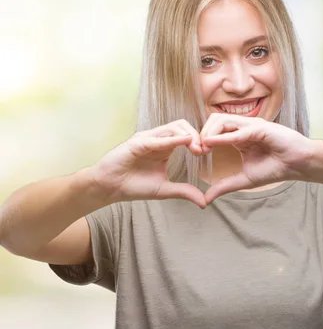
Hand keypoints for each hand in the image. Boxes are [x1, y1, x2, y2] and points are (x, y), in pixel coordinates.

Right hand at [89, 119, 206, 207]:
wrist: (109, 189)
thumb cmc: (133, 186)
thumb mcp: (164, 190)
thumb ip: (184, 192)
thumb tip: (205, 202)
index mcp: (165, 147)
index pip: (186, 134)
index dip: (199, 141)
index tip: (207, 154)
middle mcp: (157, 139)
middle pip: (182, 126)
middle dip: (197, 136)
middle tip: (204, 151)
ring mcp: (146, 139)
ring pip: (172, 128)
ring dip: (188, 136)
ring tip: (197, 149)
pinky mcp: (136, 143)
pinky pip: (156, 139)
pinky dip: (172, 140)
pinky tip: (184, 142)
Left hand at [199, 113, 313, 203]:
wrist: (297, 166)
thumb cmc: (275, 168)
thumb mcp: (244, 180)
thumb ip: (225, 186)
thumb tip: (205, 198)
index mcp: (239, 137)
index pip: (214, 130)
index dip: (202, 139)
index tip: (197, 154)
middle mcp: (243, 128)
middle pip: (214, 120)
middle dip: (202, 133)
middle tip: (197, 150)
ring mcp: (251, 126)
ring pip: (222, 120)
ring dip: (209, 133)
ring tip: (203, 148)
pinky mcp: (260, 128)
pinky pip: (238, 130)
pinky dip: (223, 137)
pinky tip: (212, 144)